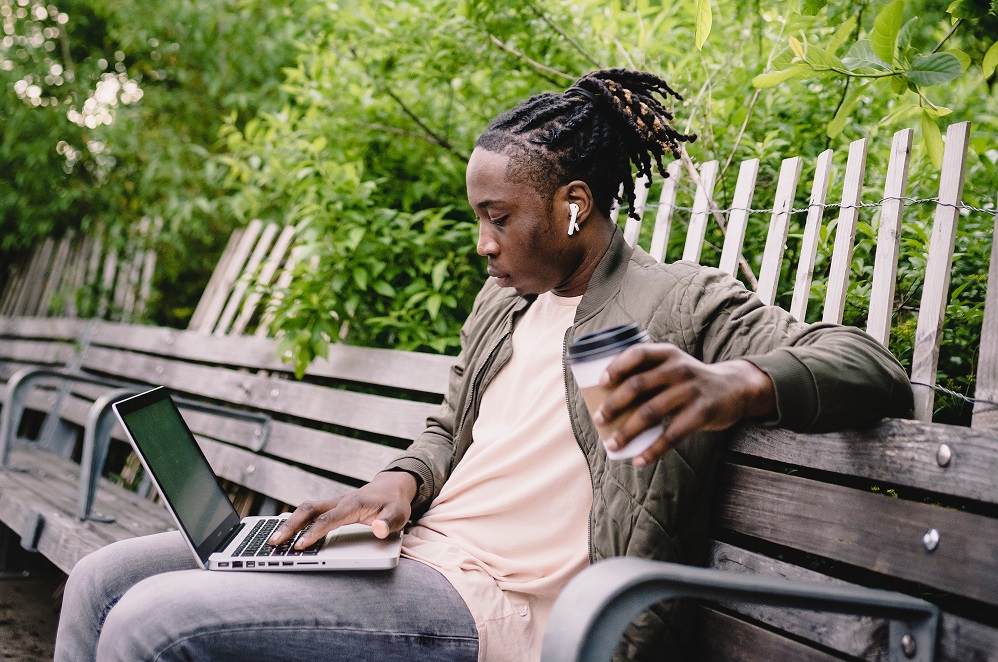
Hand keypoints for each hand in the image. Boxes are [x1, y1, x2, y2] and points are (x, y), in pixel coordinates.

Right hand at [268, 470, 417, 549]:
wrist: (392, 487)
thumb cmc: (394, 503)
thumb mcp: (399, 515)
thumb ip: (389, 523)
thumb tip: (378, 529)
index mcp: (353, 504)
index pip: (329, 519)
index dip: (314, 532)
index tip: (300, 546)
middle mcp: (339, 501)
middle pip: (308, 510)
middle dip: (290, 526)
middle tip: (274, 543)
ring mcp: (333, 503)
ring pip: (305, 509)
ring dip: (288, 523)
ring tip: (274, 541)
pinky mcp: (331, 507)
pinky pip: (309, 513)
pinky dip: (295, 521)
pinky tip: (285, 533)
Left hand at [592, 343, 774, 466]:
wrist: (734, 388)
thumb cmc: (691, 380)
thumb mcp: (674, 365)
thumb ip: (648, 374)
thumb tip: (606, 400)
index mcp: (667, 354)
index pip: (637, 354)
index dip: (616, 366)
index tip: (601, 382)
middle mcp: (678, 369)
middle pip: (638, 385)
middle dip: (613, 405)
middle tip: (598, 420)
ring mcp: (690, 391)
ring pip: (650, 413)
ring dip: (627, 432)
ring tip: (611, 445)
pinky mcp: (701, 413)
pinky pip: (671, 435)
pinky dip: (652, 450)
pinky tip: (639, 460)